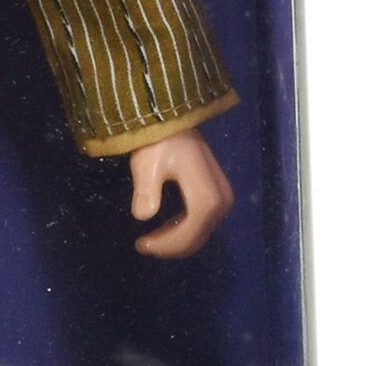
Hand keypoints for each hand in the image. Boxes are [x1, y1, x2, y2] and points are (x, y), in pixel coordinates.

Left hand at [127, 133, 233, 257]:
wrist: (176, 119)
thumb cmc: (160, 141)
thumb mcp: (147, 164)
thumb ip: (146, 191)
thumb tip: (143, 215)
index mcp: (207, 197)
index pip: (188, 234)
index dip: (166, 245)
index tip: (142, 245)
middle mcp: (222, 201)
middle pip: (197, 237)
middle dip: (170, 246)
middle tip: (144, 245)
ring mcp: (224, 198)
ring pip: (201, 232)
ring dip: (177, 240)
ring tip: (150, 239)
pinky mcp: (220, 195)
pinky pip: (204, 222)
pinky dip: (184, 230)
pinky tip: (164, 228)